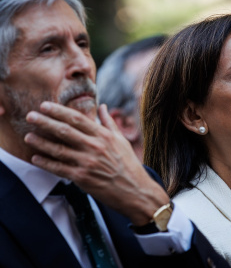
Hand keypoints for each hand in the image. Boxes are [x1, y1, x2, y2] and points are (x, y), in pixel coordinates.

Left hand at [24, 102, 168, 224]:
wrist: (136, 190)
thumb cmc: (129, 164)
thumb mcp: (122, 140)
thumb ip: (109, 122)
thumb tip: (103, 106)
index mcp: (104, 135)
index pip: (77, 119)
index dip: (59, 111)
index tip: (45, 105)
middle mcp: (95, 147)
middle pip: (65, 131)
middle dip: (45, 122)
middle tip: (30, 115)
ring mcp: (88, 163)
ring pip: (59, 149)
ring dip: (41, 142)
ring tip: (28, 136)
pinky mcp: (83, 178)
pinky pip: (60, 169)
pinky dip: (46, 163)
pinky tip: (35, 158)